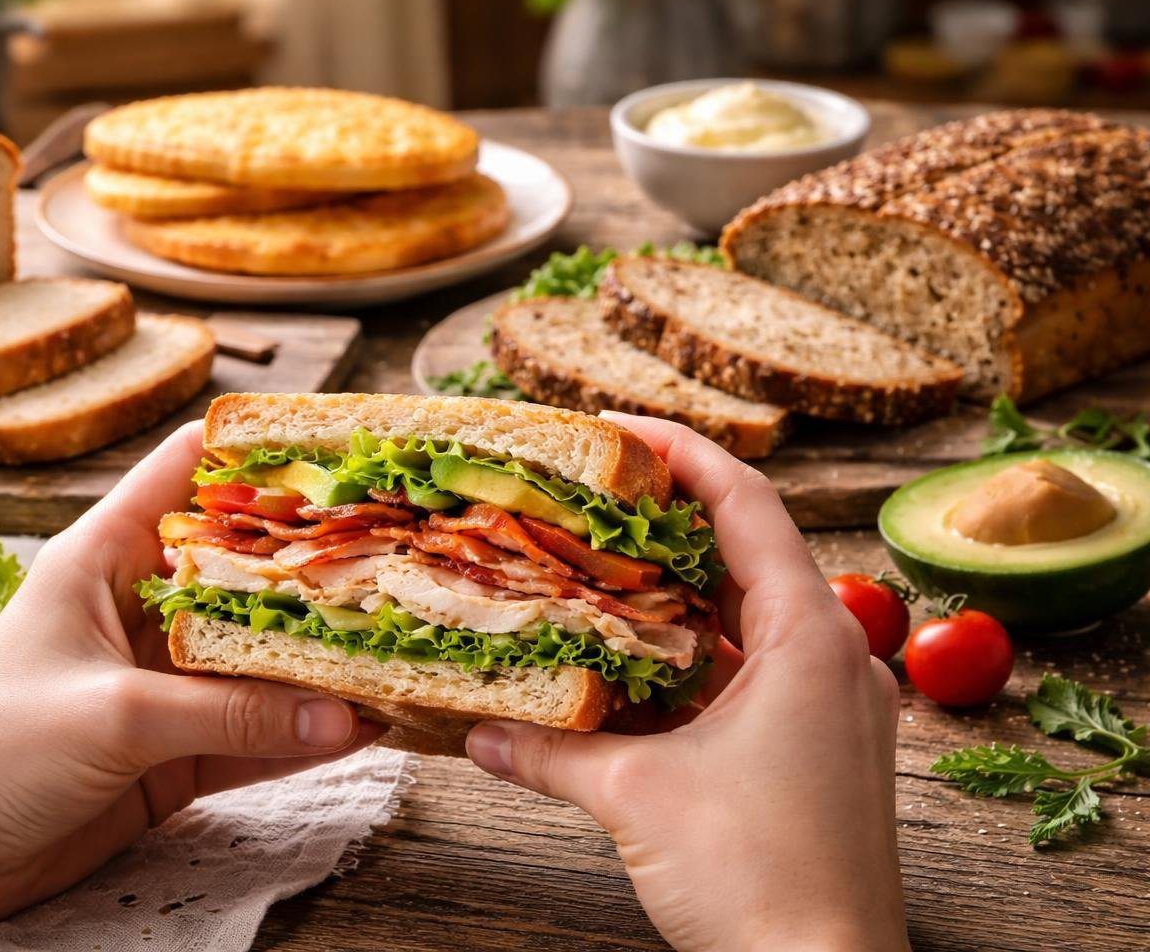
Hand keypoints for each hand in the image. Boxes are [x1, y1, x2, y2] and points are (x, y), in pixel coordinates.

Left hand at [0, 422, 382, 951]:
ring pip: (258, 660)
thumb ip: (231, 713)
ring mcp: (161, 682)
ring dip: (320, 663)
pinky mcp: (172, 749)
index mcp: (103, 559)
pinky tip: (362, 730)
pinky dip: (302, 735)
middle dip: (315, 569)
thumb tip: (342, 715)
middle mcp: (139, 610)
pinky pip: (253, 731)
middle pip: (241, 572)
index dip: (258, 453)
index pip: (185, 475)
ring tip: (401, 651)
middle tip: (399, 558)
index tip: (339, 448)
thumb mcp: (116, 716)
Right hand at [465, 414, 907, 951]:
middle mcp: (833, 656)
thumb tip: (473, 729)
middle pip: (747, 549)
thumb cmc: (760, 881)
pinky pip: (751, 669)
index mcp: (809, 638)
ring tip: (598, 565)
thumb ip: (548, 752)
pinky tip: (630, 659)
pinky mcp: (816, 746)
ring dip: (675, 589)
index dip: (683, 452)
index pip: (747, 504)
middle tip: (590, 493)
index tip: (618, 427)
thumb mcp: (634, 798)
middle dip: (667, 519)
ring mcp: (830, 704)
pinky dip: (691, 653)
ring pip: (747, 613)